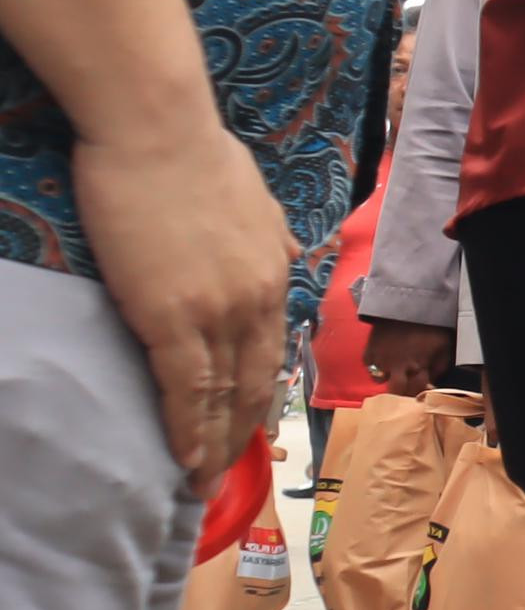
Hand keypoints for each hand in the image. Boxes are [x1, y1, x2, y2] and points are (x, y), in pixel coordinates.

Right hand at [74, 118, 290, 491]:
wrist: (157, 128)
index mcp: (273, 274)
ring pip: (219, 394)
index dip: (259, 393)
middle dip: (240, 432)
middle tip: (226, 470)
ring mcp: (217, 310)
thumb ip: (268, 237)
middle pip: (253, 382)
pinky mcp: (170, 314)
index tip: (250, 424)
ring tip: (199, 481)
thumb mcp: (256, 199)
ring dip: (211, 444)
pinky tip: (182, 457)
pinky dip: (185, 427)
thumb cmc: (194, 153)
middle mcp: (256, 300)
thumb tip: (281, 255)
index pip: (270, 350)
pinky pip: (184, 386)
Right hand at [364, 319, 455, 399]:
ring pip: (380, 379)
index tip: (422, 385)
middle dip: (402, 391)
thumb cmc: (429, 326)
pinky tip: (384, 356)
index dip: (420, 390)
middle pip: (395, 392)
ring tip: (395, 365)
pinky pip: (369, 366)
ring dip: (388, 375)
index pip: (416, 391)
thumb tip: (433, 380)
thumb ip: (439, 366)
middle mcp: (395, 368)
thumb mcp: (443, 346)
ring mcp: (379, 360)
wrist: (407, 305)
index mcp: (416, 367)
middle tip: (406, 383)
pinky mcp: (368, 352)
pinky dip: (376, 364)